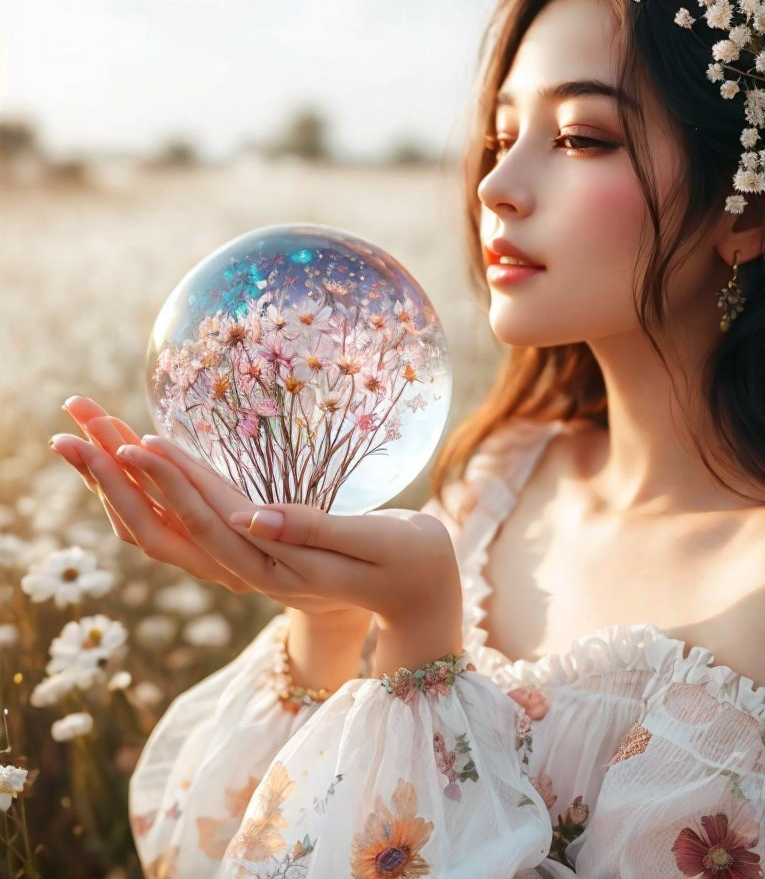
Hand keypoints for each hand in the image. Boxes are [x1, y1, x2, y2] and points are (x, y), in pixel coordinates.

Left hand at [50, 397, 463, 672]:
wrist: (419, 597)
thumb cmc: (411, 561)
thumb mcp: (375, 543)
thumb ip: (316, 529)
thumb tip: (251, 515)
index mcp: (283, 568)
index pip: (215, 522)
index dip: (176, 482)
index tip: (137, 440)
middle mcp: (253, 574)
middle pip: (174, 529)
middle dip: (126, 478)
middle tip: (84, 427)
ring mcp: (248, 568)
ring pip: (170, 533)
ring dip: (127, 487)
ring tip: (92, 438)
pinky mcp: (252, 557)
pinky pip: (187, 532)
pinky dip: (156, 498)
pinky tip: (137, 468)